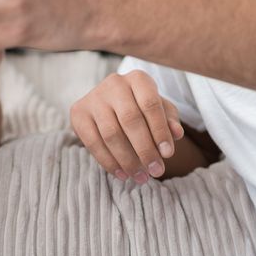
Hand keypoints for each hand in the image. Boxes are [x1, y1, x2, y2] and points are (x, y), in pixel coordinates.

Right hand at [69, 70, 184, 182]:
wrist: (112, 105)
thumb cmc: (143, 109)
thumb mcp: (161, 111)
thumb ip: (170, 120)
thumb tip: (177, 134)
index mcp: (138, 79)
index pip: (150, 104)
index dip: (160, 130)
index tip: (168, 155)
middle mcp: (114, 83)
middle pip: (130, 120)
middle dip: (145, 150)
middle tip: (156, 171)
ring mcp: (94, 97)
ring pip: (111, 133)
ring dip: (127, 160)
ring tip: (141, 177)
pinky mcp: (78, 113)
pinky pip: (93, 142)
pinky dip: (108, 162)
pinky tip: (122, 174)